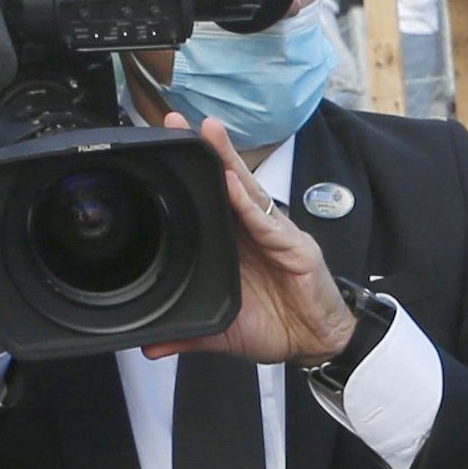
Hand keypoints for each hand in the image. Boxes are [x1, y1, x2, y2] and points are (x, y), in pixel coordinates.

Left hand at [144, 115, 356, 367]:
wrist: (316, 343)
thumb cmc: (277, 326)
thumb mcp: (223, 332)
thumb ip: (188, 335)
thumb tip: (151, 347)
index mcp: (234, 244)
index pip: (209, 200)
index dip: (189, 176)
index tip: (161, 151)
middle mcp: (253, 230)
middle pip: (225, 181)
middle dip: (203, 150)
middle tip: (173, 120)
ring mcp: (275, 233)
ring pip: (247, 190)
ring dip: (225, 160)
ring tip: (206, 131)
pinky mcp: (295, 246)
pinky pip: (267, 222)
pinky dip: (248, 203)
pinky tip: (232, 183)